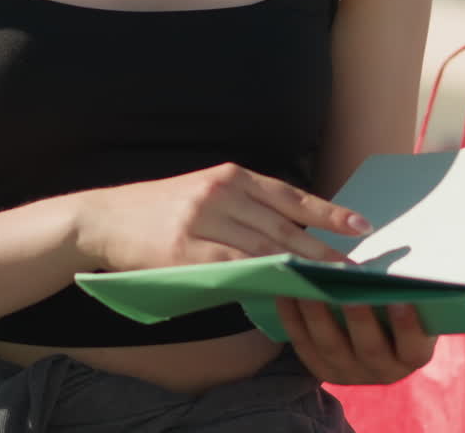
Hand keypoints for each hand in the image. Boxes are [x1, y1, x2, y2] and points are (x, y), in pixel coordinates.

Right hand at [74, 162, 373, 272]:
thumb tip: (291, 240)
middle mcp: (221, 191)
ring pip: (262, 248)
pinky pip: (232, 267)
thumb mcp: (205, 195)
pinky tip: (283, 289)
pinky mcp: (184, 250)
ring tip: (330, 284)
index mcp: (231, 175)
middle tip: (356, 268)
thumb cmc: (160, 212)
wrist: (103, 217)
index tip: (361, 226)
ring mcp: (202, 220)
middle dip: (323, 249)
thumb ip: (244, 212)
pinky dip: (261, 279)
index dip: (328, 211)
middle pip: (283, 225)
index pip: (290, 195)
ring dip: (300, 269)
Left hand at [276, 298, 436, 384]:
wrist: (373, 321)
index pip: (414, 346)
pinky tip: (285, 293)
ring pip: (332, 348)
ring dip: (319, 318)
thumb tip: (397, 261)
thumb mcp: (407, 295)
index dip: (409, 327)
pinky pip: (305, 346)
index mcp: (413, 354)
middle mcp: (384, 370)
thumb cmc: (395, 296)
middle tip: (351, 295)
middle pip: (370, 349)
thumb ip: (403, 285)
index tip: (401, 301)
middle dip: (359, 321)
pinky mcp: (323, 368)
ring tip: (308, 289)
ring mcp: (351, 373)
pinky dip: (294, 320)